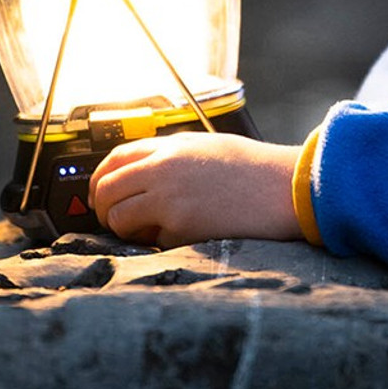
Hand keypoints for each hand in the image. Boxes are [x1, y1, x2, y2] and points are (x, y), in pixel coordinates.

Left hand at [87, 132, 302, 248]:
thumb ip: (173, 158)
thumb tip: (143, 178)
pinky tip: (187, 235)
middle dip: (104, 209)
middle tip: (115, 221)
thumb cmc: (256, 170)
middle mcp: (164, 167)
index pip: (115, 158)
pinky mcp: (180, 225)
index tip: (102, 193)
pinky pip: (152, 239)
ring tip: (150, 232)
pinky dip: (162, 242)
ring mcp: (169, 196)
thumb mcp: (209, 148)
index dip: (101, 179)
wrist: (286, 188)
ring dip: (126, 229)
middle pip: (107, 188)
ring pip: (118, 217)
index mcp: (172, 145)